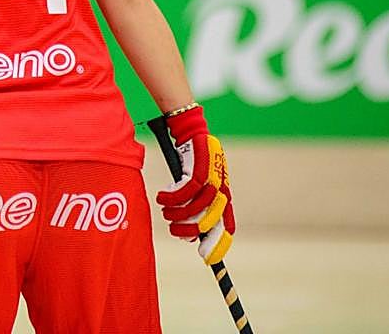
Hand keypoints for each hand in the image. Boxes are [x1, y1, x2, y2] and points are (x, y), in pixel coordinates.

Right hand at [155, 105, 234, 264]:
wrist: (192, 131)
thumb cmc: (194, 161)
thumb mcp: (200, 185)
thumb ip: (198, 206)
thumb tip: (191, 235)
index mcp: (225, 196)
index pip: (227, 227)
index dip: (218, 244)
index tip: (206, 258)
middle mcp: (220, 190)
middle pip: (208, 221)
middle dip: (188, 231)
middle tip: (174, 230)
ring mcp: (210, 179)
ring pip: (193, 208)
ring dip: (175, 213)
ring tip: (165, 211)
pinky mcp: (196, 169)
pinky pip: (182, 191)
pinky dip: (169, 197)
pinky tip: (161, 196)